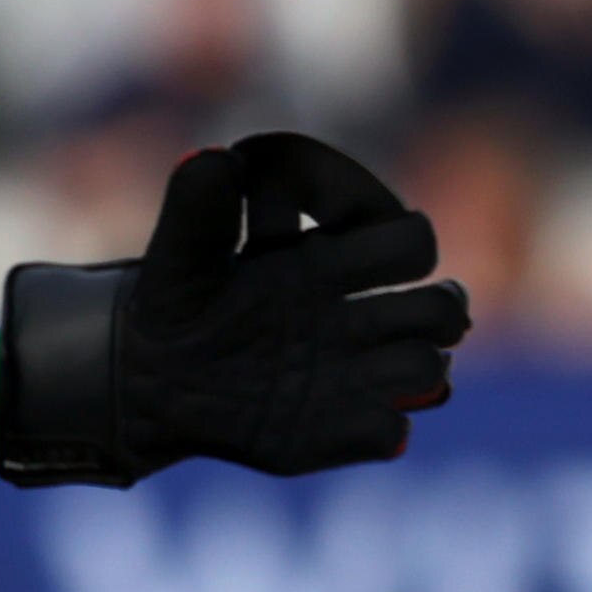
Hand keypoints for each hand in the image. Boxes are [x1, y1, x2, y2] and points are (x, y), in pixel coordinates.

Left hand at [0, 132, 470, 485]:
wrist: (150, 379)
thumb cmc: (174, 306)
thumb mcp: (176, 253)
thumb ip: (198, 206)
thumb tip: (221, 158)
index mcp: (333, 267)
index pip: (409, 239)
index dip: (401, 236)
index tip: (339, 230)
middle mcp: (356, 320)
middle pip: (441, 308)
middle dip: (438, 309)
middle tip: (395, 314)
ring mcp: (353, 379)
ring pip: (428, 368)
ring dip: (416, 368)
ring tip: (371, 368)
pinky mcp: (336, 433)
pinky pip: (386, 432)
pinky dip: (376, 426)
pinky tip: (342, 416)